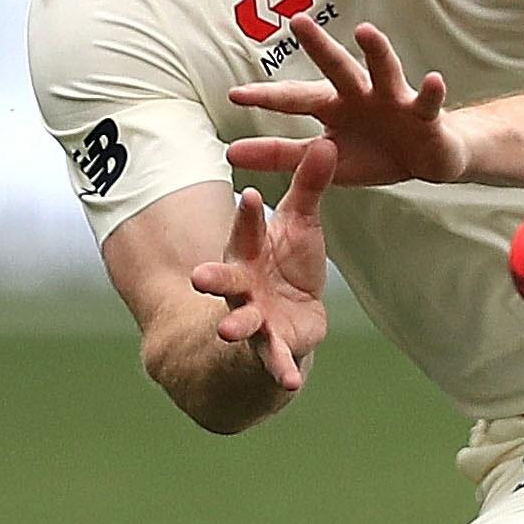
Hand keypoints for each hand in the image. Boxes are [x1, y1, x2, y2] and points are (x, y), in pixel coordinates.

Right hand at [190, 136, 336, 391]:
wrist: (285, 320)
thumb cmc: (287, 265)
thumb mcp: (301, 225)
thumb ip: (309, 188)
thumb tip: (326, 139)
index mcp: (248, 252)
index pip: (246, 231)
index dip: (247, 216)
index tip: (249, 195)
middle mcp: (242, 285)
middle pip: (225, 279)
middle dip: (213, 278)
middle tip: (197, 277)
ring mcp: (253, 318)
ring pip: (240, 322)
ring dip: (234, 326)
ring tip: (226, 330)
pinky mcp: (272, 346)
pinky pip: (274, 361)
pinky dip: (281, 372)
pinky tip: (291, 383)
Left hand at [225, 18, 470, 185]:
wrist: (426, 159)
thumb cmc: (376, 152)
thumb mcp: (326, 159)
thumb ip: (281, 155)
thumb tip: (230, 152)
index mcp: (334, 106)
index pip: (296, 98)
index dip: (268, 96)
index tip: (236, 95)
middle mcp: (361, 94)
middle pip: (336, 67)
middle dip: (318, 46)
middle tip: (298, 21)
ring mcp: (394, 100)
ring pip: (384, 71)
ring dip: (376, 51)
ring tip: (366, 32)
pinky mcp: (425, 115)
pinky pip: (427, 101)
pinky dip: (431, 91)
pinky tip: (434, 79)